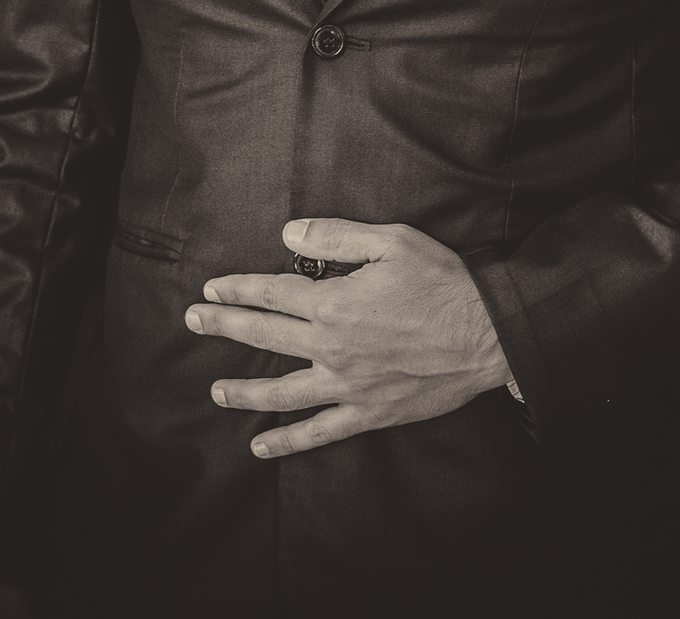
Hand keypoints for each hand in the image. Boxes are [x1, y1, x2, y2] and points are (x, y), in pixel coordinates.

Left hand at [184, 217, 510, 458]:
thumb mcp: (392, 241)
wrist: (486, 335)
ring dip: (244, 388)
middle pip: (266, 335)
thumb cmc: (442, 281)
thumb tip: (289, 234)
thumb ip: (337, 236)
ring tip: (215, 389)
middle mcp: (332, 347)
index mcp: (335, 303)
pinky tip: (261, 446)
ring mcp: (347, 384)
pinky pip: (319, 431)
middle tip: (193, 320)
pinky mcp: (368, 413)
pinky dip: (287, 440)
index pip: (273, 293)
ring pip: (282, 390)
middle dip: (225, 325)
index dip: (239, 288)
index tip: (212, 287)